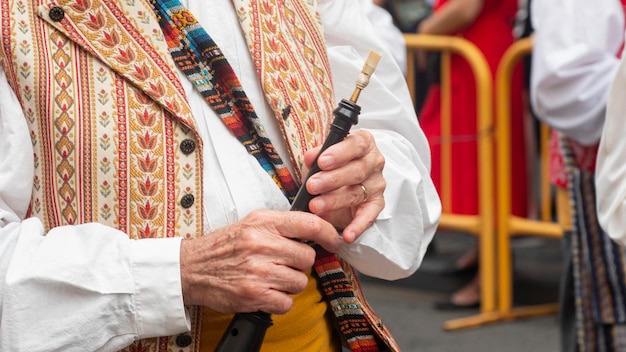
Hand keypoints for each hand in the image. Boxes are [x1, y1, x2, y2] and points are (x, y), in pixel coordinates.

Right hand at [179, 209, 341, 313]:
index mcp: (263, 223)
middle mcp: (262, 244)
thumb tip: (315, 229)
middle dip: (299, 263)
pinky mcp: (254, 295)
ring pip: (300, 281)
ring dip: (289, 283)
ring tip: (270, 278)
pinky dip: (279, 301)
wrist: (192, 268)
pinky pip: (286, 302)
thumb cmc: (224, 246)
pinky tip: (265, 292)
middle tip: (282, 263)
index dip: (328, 233)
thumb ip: (281, 225)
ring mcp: (258, 271)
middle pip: (307, 257)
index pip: (309, 224)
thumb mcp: (251, 223)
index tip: (334, 241)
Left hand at [302, 130, 385, 242]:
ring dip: (335, 201)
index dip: (340, 153)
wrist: (340, 184)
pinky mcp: (377, 204)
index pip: (357, 144)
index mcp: (363, 143)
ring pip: (358, 192)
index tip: (322, 161)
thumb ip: (315, 157)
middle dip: (332, 179)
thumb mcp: (320, 158)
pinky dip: (358, 226)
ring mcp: (377, 183)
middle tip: (312, 186)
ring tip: (316, 207)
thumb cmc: (331, 166)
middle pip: (357, 170)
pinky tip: (347, 235)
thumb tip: (311, 157)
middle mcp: (374, 161)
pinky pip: (369, 216)